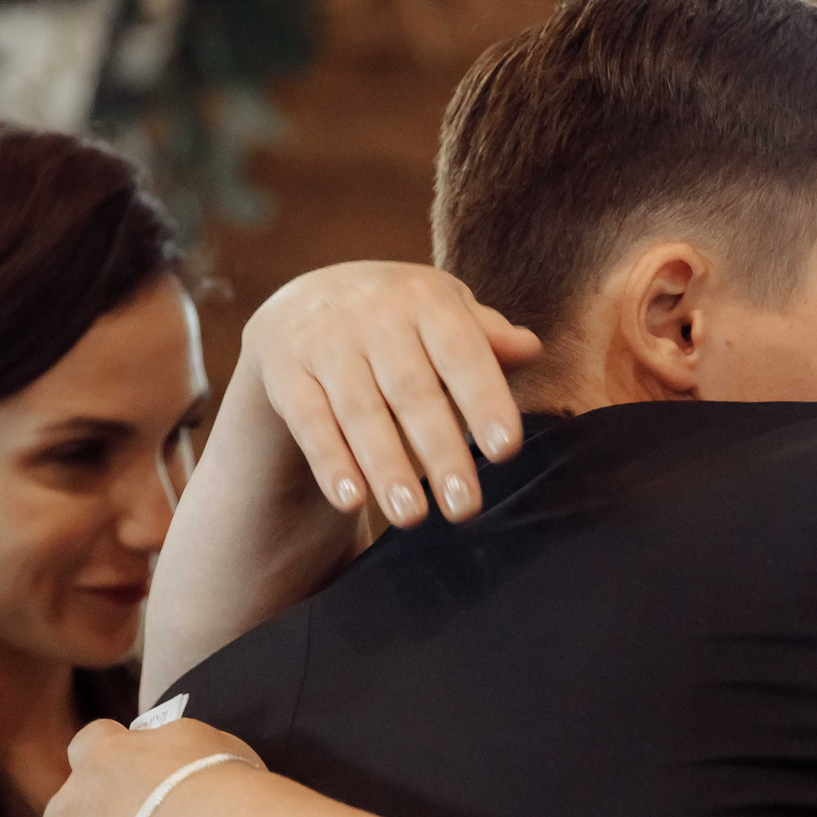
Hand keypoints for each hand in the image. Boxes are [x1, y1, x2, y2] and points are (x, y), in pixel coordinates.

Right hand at [245, 262, 544, 529]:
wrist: (304, 300)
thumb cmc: (401, 321)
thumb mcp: (443, 313)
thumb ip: (486, 337)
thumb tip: (531, 348)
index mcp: (425, 298)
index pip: (463, 353)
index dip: (485, 400)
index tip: (506, 450)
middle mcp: (373, 315)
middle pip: (412, 391)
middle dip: (440, 451)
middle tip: (465, 507)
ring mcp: (325, 342)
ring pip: (360, 413)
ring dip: (386, 467)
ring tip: (412, 518)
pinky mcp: (285, 371)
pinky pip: (309, 422)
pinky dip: (330, 463)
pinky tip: (350, 502)